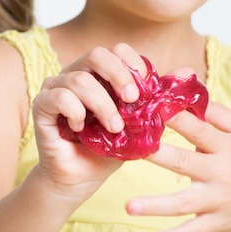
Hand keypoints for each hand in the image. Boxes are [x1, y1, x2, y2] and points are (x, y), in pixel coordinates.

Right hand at [31, 44, 146, 201]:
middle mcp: (76, 75)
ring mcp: (56, 88)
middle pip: (97, 54)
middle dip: (119, 75)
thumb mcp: (138, 124)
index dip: (133, 64)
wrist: (80, 180)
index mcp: (99, 75)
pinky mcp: (42, 106)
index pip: (116, 51)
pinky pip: (59, 97)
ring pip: (79, 78)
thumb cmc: (107, 151)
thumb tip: (188, 72)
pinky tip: (82, 129)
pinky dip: (76, 112)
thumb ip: (157, 98)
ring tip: (113, 128)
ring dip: (102, 104)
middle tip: (133, 100)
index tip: (144, 90)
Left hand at [126, 101, 230, 231]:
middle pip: (183, 162)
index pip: (197, 129)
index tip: (150, 107)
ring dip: (155, 205)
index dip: (175, 118)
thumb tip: (190, 92)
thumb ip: (218, 113)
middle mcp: (220, 173)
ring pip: (182, 204)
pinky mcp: (216, 223)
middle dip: (157, 155)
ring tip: (128, 207)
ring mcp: (217, 201)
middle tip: (131, 149)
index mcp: (226, 147)